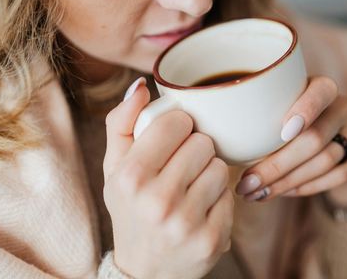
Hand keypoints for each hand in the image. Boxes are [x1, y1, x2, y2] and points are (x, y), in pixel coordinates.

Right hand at [103, 78, 233, 278]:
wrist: (145, 271)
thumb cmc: (131, 209)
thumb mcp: (115, 168)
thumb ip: (122, 123)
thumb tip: (141, 86)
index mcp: (130, 176)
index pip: (176, 123)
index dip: (179, 127)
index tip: (174, 139)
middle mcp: (156, 200)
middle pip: (204, 143)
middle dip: (196, 151)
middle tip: (183, 168)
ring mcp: (185, 222)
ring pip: (222, 168)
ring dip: (210, 174)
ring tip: (192, 189)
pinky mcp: (211, 239)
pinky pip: (231, 196)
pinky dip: (219, 201)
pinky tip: (201, 211)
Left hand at [235, 76, 346, 204]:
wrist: (338, 144)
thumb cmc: (295, 127)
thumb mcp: (282, 113)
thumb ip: (263, 118)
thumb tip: (222, 136)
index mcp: (323, 87)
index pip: (321, 91)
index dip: (304, 109)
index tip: (282, 132)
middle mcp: (345, 105)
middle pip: (314, 138)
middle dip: (276, 165)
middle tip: (246, 184)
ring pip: (325, 160)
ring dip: (288, 182)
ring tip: (257, 194)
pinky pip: (340, 175)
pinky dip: (308, 187)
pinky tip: (285, 193)